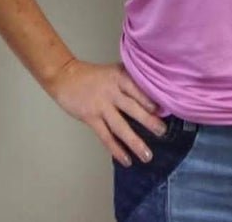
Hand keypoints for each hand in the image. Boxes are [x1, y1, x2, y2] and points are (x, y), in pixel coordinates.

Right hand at [46, 59, 167, 166]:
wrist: (66, 76)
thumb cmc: (94, 75)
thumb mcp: (114, 71)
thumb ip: (129, 81)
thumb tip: (152, 94)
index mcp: (120, 76)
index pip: (138, 89)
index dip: (150, 100)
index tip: (165, 110)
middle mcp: (112, 91)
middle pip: (132, 108)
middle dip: (148, 121)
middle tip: (162, 132)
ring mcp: (101, 106)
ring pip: (120, 127)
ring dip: (135, 142)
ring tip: (147, 156)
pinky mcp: (91, 118)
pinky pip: (106, 137)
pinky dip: (116, 150)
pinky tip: (126, 160)